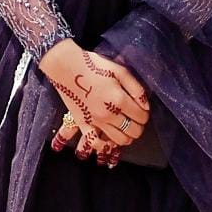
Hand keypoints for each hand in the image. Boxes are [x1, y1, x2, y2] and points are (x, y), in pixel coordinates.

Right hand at [38, 38, 150, 159]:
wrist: (65, 67)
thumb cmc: (93, 65)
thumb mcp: (119, 71)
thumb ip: (136, 88)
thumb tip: (146, 106)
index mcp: (119, 99)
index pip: (142, 116)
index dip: (145, 115)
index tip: (142, 110)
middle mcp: (109, 114)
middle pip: (133, 131)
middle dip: (139, 127)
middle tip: (136, 120)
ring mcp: (95, 121)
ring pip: (119, 140)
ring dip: (127, 137)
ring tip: (126, 128)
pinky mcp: (83, 124)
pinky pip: (95, 143)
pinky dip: (105, 145)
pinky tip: (109, 140)